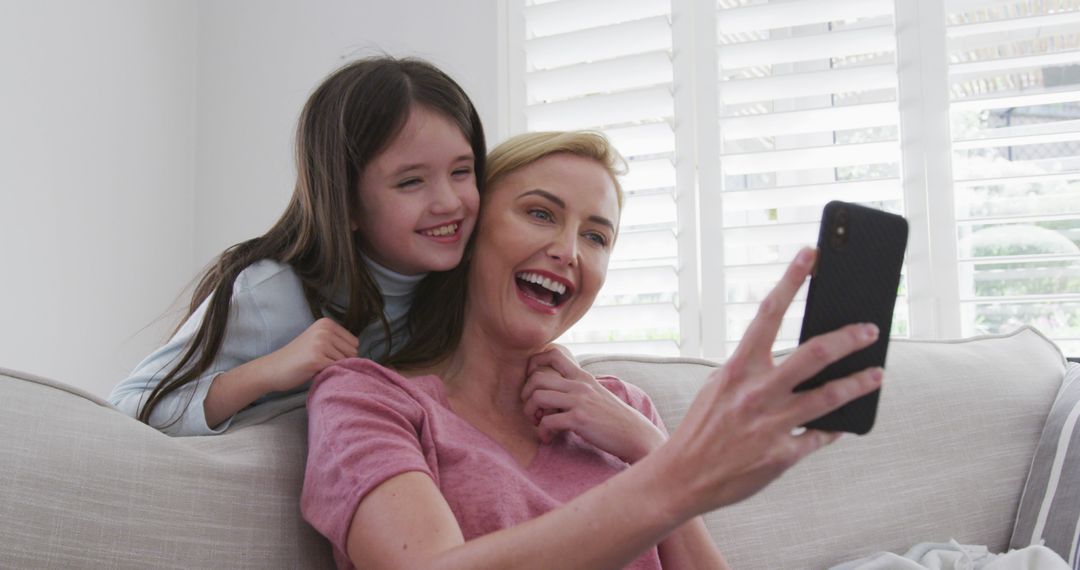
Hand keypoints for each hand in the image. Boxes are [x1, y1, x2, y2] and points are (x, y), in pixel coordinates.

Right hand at [262, 317, 359, 391]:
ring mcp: (321, 343)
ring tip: (317, 367)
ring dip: (334, 368)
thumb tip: (361, 353)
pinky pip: (336, 369)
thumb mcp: (318, 341)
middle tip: (322, 364)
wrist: (273, 368)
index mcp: (327, 323)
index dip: (345, 354)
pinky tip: (315, 372)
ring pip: (346, 362)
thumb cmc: (298, 358)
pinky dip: (329, 374)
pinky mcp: (317, 358)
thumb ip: (336, 342)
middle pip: (353, 352)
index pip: (354, 342)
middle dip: (342, 362)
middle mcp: (325, 330)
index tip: (328, 357)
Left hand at [522, 348, 665, 463]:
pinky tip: (548, 438)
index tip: (531, 383)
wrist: (634, 434)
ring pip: (538, 397)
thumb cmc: (613, 418)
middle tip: (531, 410)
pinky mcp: (579, 419)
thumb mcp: (596, 394)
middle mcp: (579, 384)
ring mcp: (579, 401)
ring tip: (537, 424)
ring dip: (530, 413)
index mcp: (582, 376)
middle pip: (537, 377)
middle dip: (526, 395)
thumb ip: (577, 388)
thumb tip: (553, 393)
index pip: (553, 354)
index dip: (534, 364)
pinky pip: (547, 421)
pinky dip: (542, 432)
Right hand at [654, 248, 882, 515]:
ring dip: (859, 383)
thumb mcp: (717, 387)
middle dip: (848, 338)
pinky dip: (835, 427)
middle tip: (869, 329)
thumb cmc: (702, 428)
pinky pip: (819, 436)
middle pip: (813, 354)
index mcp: (737, 369)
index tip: (812, 255)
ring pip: (829, 397)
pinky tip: (846, 421)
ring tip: (876, 373)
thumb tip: (788, 355)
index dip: (791, 280)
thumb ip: (751, 369)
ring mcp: (772, 425)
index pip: (768, 313)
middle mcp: (757, 393)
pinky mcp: (782, 456)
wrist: (683, 477)